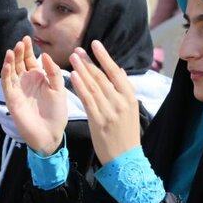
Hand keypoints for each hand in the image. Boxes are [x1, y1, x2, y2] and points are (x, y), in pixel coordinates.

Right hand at [1, 36, 67, 155]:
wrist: (51, 134)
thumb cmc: (57, 113)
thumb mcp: (59, 90)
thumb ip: (53, 73)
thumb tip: (44, 55)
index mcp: (39, 78)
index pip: (30, 60)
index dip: (28, 50)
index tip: (28, 38)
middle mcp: (26, 81)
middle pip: (19, 62)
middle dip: (19, 52)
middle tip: (21, 42)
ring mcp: (18, 89)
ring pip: (11, 71)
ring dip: (10, 60)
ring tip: (13, 50)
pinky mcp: (12, 99)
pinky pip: (7, 84)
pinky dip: (6, 73)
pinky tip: (8, 64)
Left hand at [69, 41, 139, 164]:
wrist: (125, 158)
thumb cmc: (127, 133)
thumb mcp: (130, 110)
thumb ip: (123, 90)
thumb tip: (118, 70)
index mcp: (130, 96)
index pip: (116, 71)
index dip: (104, 57)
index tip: (95, 44)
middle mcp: (120, 101)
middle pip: (102, 76)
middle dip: (89, 61)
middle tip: (77, 50)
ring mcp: (109, 110)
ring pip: (93, 85)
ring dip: (81, 70)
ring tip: (72, 58)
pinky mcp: (98, 120)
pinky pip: (87, 99)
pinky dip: (79, 86)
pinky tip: (72, 76)